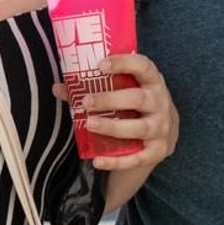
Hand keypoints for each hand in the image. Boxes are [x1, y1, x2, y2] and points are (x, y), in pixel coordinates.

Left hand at [57, 52, 178, 171]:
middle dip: (110, 100)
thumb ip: (94, 87)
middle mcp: (161, 103)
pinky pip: (136, 158)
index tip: (100, 65)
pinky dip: (116, 161)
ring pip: (138, 128)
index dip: (124, 63)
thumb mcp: (126, 90)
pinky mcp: (157, 151)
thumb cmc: (137, 104)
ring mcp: (161, 128)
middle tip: (86, 101)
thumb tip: (58, 87)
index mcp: (152, 82)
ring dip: (112, 127)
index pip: (143, 66)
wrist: (165, 131)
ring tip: (89, 124)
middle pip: (138, 99)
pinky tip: (97, 160)